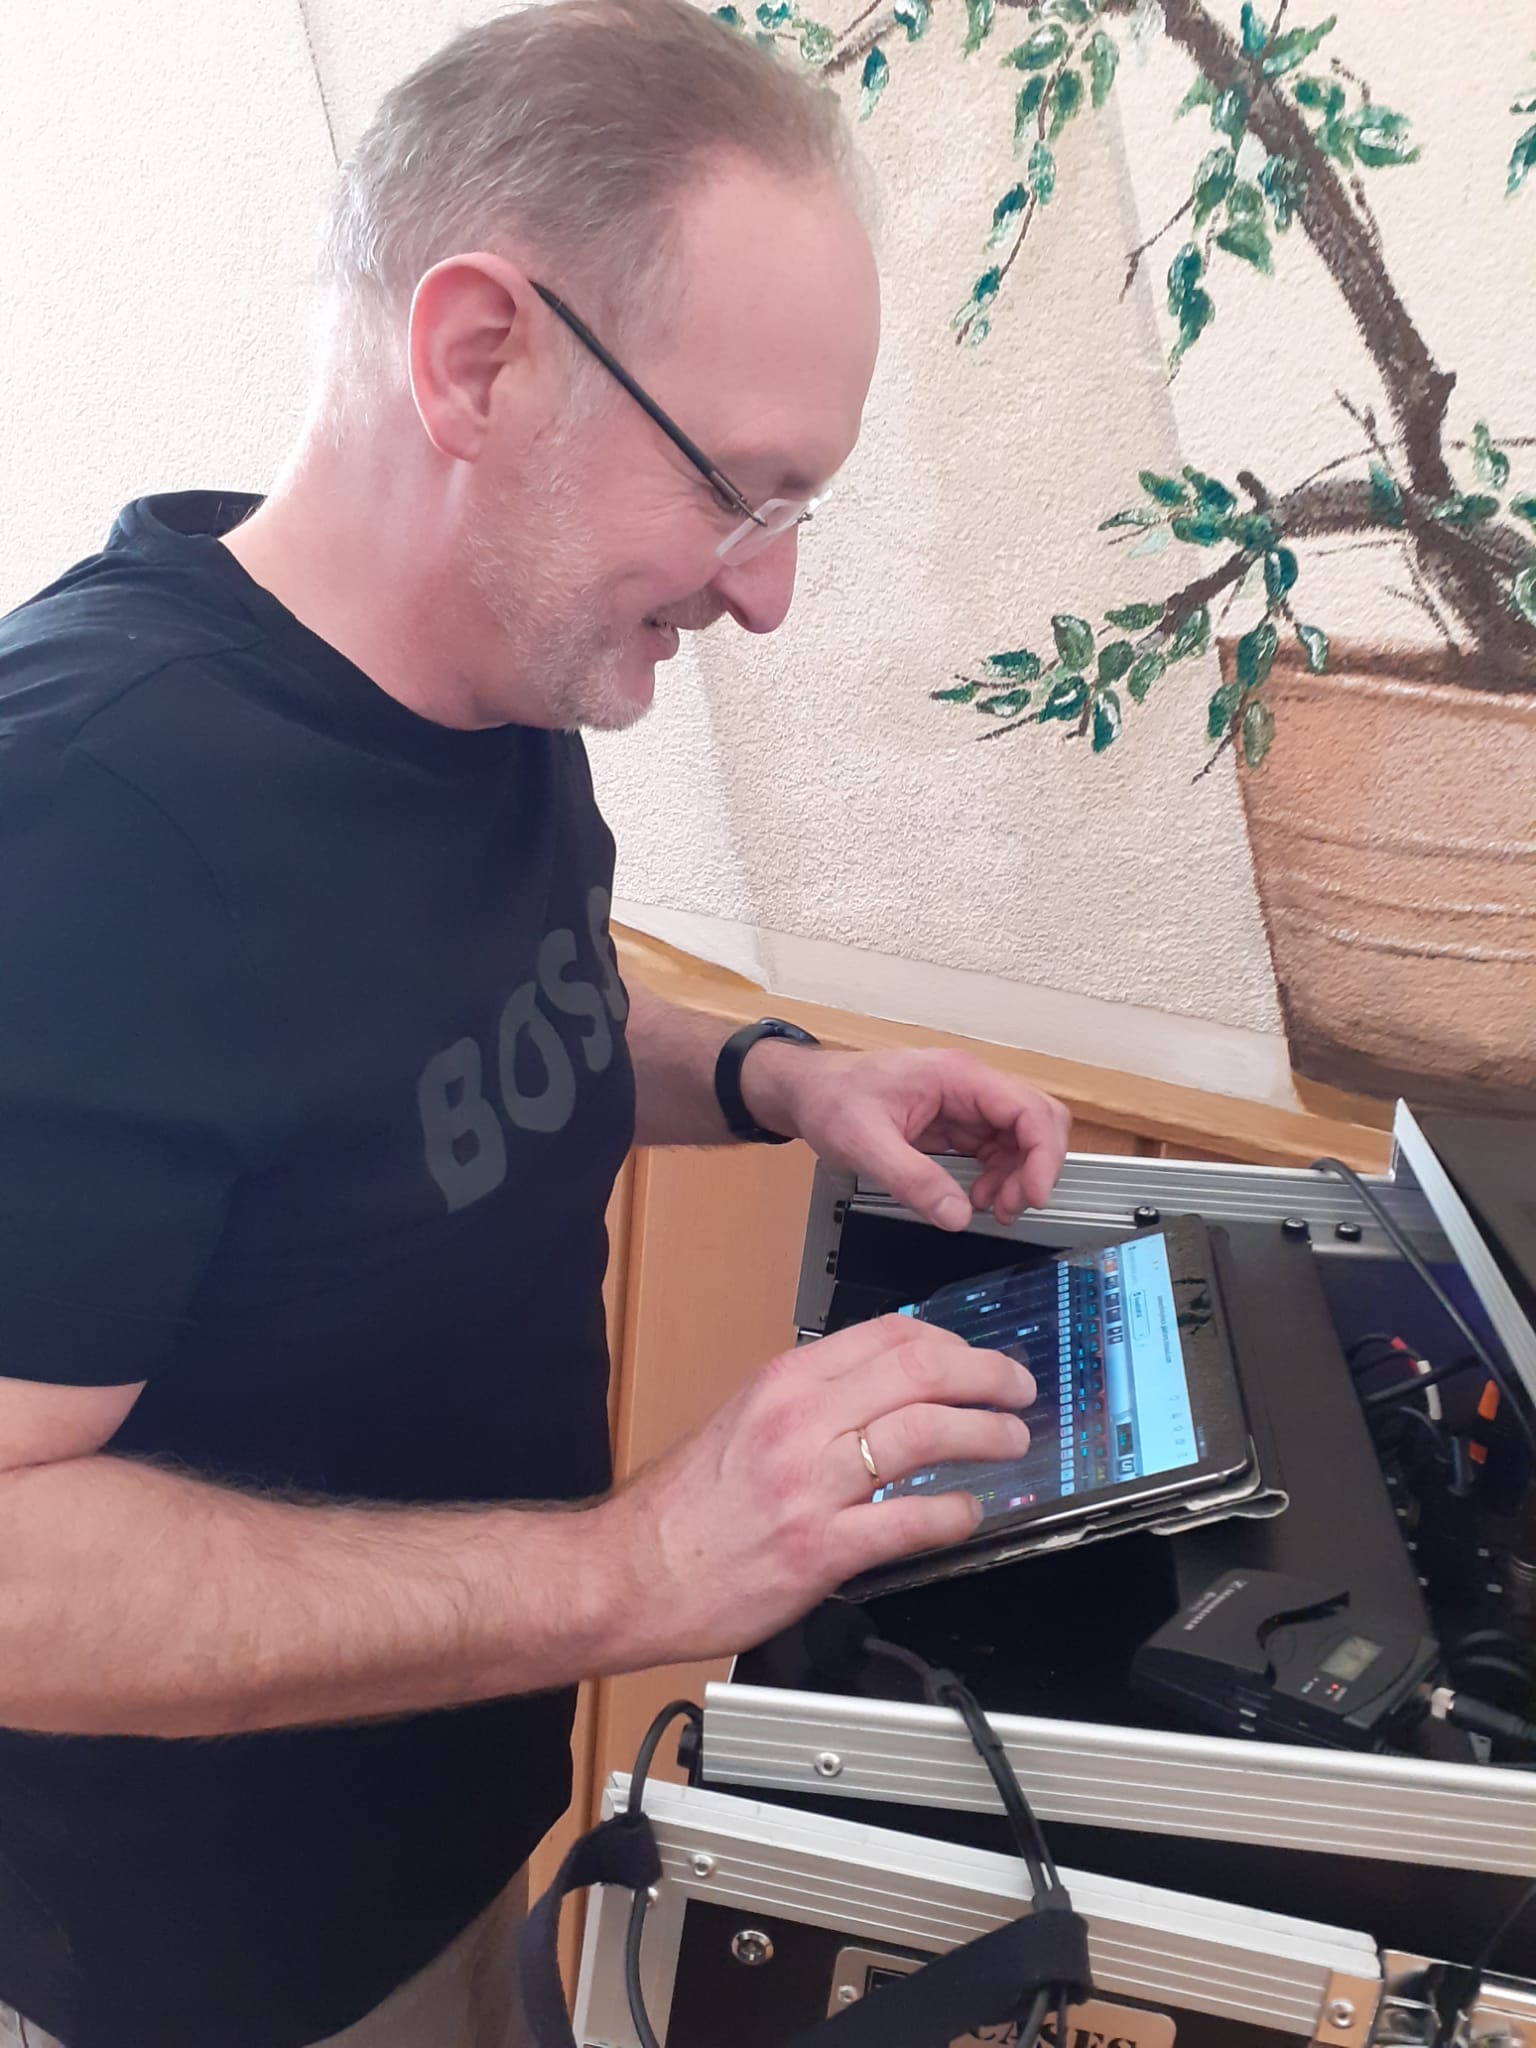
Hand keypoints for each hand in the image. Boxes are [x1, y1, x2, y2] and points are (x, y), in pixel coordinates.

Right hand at [588, 1316, 1035, 1666]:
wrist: (630, 1572)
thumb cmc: (685, 1507)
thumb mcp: (744, 1420)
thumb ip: (810, 1402)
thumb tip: (880, 1394)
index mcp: (784, 1382)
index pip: (889, 1334)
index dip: (950, 1341)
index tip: (975, 1356)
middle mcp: (800, 1420)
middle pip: (919, 1369)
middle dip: (985, 1374)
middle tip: (1015, 1388)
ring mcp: (812, 1483)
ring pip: (924, 1431)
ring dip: (985, 1433)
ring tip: (1010, 1439)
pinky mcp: (820, 1547)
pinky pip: (908, 1520)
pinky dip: (953, 1512)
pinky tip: (968, 1511)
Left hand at [744, 1043, 1069, 1228]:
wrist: (805, 1092)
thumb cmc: (831, 1099)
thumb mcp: (865, 1143)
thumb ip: (912, 1179)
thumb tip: (957, 1215)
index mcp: (957, 1076)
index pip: (1028, 1108)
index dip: (1043, 1154)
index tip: (1035, 1195)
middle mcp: (969, 1087)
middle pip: (1035, 1122)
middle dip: (1034, 1168)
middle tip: (1009, 1207)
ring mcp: (964, 1105)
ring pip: (1018, 1141)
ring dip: (1015, 1179)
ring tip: (989, 1209)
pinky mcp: (954, 1125)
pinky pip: (993, 1152)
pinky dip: (994, 1179)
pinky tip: (974, 1200)